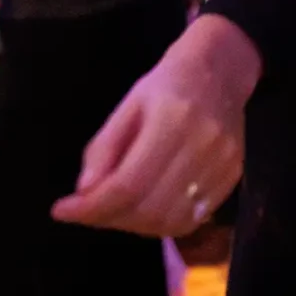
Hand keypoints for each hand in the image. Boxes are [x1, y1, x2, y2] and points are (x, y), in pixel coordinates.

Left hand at [52, 15, 252, 237]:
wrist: (221, 70)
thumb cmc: (168, 83)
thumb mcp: (128, 105)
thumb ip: (105, 148)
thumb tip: (85, 192)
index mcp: (172, 119)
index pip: (128, 183)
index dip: (92, 206)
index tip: (62, 210)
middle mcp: (203, 145)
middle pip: (149, 208)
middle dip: (109, 218)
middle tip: (88, 211)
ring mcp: (223, 164)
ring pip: (171, 221)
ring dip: (134, 225)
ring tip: (115, 210)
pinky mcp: (233, 176)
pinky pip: (192, 218)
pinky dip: (162, 223)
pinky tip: (145, 209)